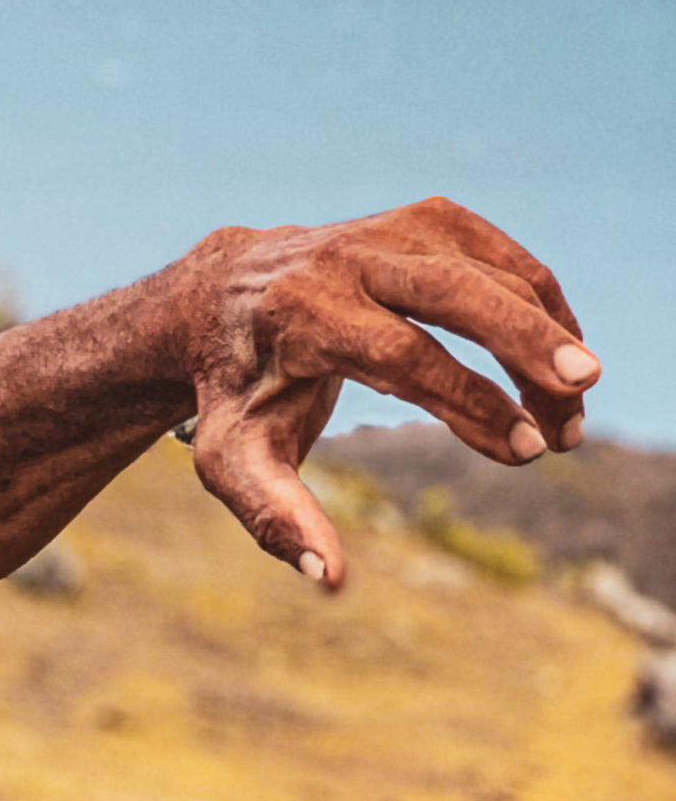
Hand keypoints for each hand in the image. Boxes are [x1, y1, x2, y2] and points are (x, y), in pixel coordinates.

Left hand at [167, 196, 594, 587]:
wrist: (219, 299)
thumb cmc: (235, 393)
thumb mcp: (233, 460)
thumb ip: (275, 516)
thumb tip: (329, 581)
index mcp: (297, 317)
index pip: (399, 355)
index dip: (468, 401)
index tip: (523, 449)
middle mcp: (342, 261)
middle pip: (451, 290)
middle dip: (523, 337)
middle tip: (582, 388)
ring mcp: (388, 230)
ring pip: (488, 271)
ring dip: (546, 334)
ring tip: (572, 409)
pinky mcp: (425, 219)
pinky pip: (500, 257)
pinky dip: (541, 303)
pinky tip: (558, 360)